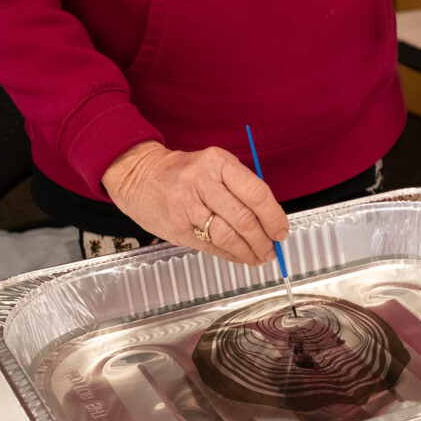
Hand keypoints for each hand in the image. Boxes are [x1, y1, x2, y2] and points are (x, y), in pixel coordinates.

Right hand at [101, 141, 288, 265]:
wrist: (139, 175)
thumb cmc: (184, 172)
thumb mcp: (214, 166)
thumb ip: (241, 189)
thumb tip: (270, 220)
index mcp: (217, 163)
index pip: (256, 193)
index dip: (274, 217)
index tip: (281, 230)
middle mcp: (202, 183)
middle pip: (243, 219)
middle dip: (263, 240)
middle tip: (272, 249)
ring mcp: (187, 207)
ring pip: (228, 236)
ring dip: (249, 252)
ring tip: (259, 257)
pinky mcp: (178, 228)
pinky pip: (211, 247)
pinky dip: (231, 256)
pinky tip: (240, 257)